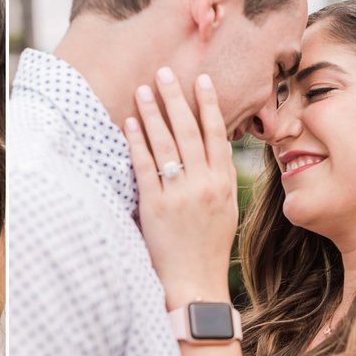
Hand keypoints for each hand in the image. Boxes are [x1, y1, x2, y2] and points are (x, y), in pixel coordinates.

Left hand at [125, 68, 238, 308]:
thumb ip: (222, 178)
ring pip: (166, 144)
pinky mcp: (156, 207)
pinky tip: (128, 124)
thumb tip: (216, 147)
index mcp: (224, 183)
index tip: (201, 80)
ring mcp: (180, 194)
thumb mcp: (227, 210)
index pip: (216, 134)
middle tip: (164, 72)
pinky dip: (136, 143)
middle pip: (189, 131)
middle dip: (176, 98)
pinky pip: (145, 167)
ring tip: (143, 89)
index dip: (208, 105)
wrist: (197, 283)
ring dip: (153, 113)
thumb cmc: (209, 249)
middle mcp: (204, 184)